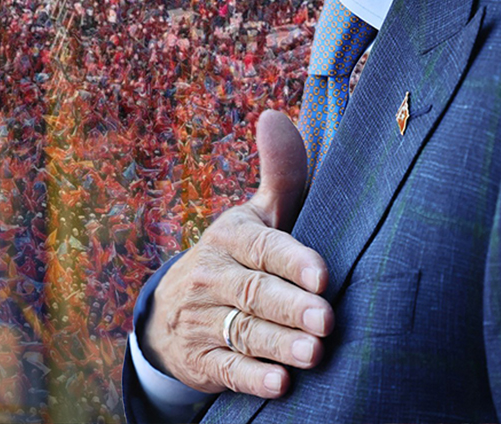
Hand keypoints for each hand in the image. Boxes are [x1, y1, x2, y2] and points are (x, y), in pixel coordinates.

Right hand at [140, 110, 333, 397]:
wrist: (175, 311)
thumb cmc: (241, 258)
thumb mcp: (255, 218)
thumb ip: (279, 176)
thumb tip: (275, 116)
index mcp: (229, 237)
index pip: (261, 247)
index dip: (291, 260)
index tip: (322, 275)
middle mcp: (210, 276)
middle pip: (253, 292)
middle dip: (289, 306)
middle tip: (325, 320)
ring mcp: (202, 319)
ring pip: (242, 331)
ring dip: (277, 345)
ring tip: (313, 355)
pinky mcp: (201, 359)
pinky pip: (226, 369)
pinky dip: (252, 377)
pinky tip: (279, 385)